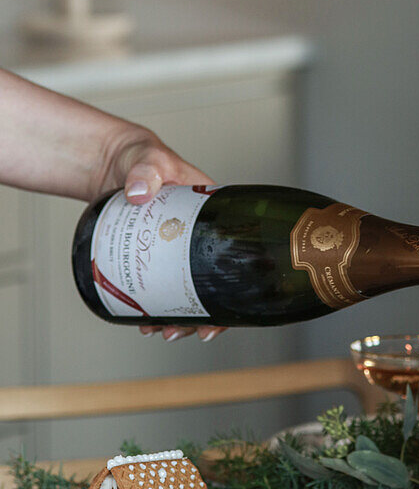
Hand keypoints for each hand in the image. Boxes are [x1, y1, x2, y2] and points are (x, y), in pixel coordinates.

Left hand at [92, 129, 224, 342]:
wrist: (112, 163)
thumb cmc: (141, 157)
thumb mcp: (150, 160)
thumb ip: (147, 170)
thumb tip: (140, 192)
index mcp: (215, 215)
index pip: (236, 258)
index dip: (231, 296)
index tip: (217, 319)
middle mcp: (201, 237)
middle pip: (211, 286)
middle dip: (198, 317)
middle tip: (179, 331)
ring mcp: (177, 249)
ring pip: (185, 290)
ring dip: (176, 317)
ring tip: (156, 330)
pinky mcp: (155, 254)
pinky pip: (161, 284)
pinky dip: (155, 305)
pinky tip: (143, 319)